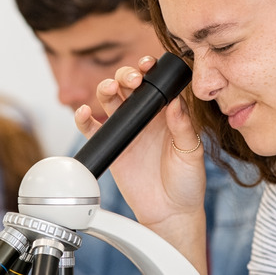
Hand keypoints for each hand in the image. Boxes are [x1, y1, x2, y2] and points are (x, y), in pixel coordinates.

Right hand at [74, 55, 207, 271]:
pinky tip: (84, 112)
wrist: (170, 212)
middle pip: (129, 86)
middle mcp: (146, 117)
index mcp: (167, 113)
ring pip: (110, 100)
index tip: (148, 64)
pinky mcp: (112, 146)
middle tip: (132, 80)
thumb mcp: (191, 152)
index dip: (149, 69)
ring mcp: (127, 130)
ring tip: (108, 89)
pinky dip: (84, 118)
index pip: (155, 83)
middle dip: (126, 76)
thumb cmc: (186, 181)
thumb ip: (183, 127)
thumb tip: (176, 103)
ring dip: (106, 89)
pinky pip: (93, 128)